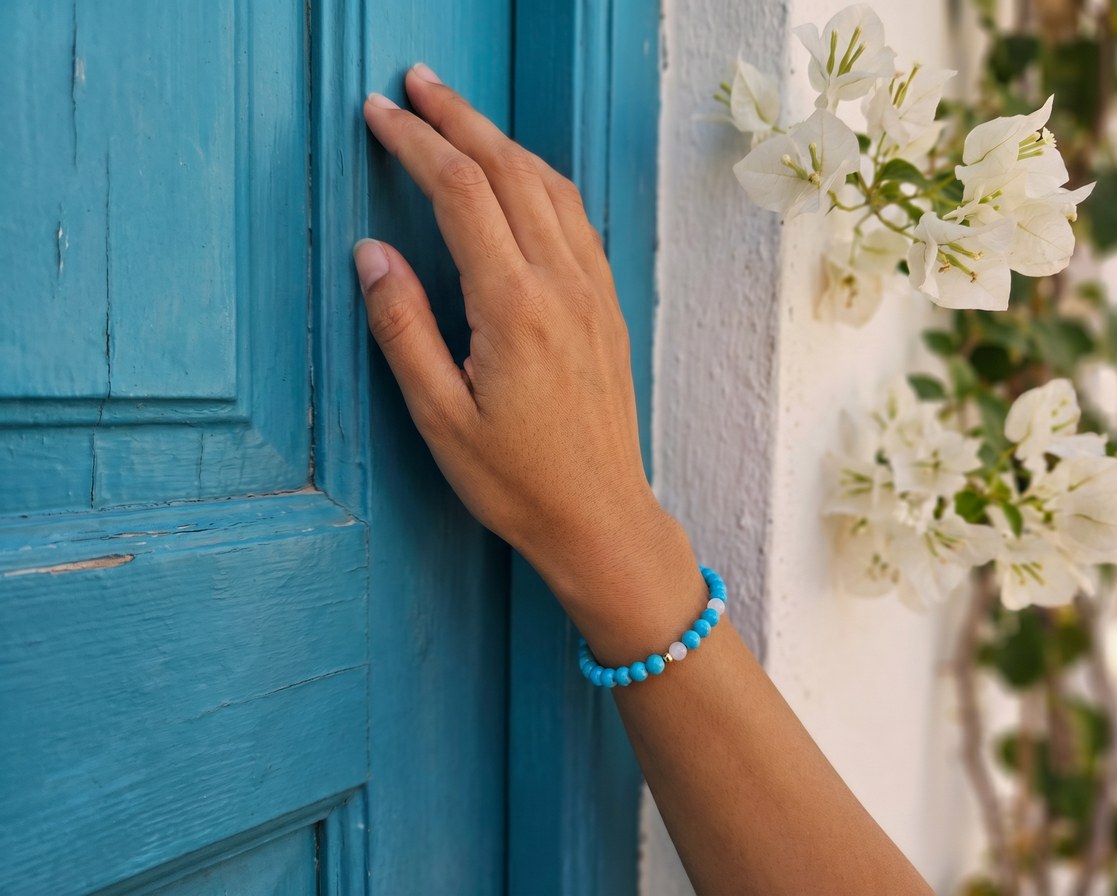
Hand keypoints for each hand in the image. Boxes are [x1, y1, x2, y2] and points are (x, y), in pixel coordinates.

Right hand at [353, 65, 697, 631]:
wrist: (601, 517)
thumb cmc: (518, 481)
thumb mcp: (439, 419)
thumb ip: (403, 328)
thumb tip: (372, 255)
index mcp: (515, 307)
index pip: (461, 192)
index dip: (416, 142)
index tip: (379, 113)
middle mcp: (562, 285)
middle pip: (508, 170)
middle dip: (458, 118)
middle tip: (415, 83)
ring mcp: (592, 292)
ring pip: (549, 185)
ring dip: (502, 140)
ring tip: (459, 115)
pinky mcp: (607, 307)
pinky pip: (577, 219)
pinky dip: (541, 178)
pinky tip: (522, 177)